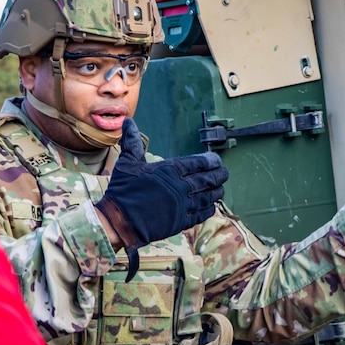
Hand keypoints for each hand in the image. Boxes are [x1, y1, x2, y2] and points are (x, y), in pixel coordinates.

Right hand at [96, 119, 228, 249]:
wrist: (119, 221)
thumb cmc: (123, 190)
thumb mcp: (128, 163)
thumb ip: (133, 142)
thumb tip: (128, 122)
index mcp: (170, 170)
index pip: (199, 162)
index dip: (211, 161)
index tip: (216, 160)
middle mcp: (181, 187)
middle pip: (208, 179)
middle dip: (219, 175)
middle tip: (224, 173)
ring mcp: (183, 205)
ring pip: (208, 197)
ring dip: (217, 192)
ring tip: (221, 188)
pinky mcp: (181, 221)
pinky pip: (201, 214)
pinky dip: (208, 209)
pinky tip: (211, 206)